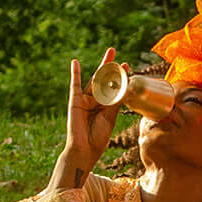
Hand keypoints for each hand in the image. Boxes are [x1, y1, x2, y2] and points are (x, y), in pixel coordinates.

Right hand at [64, 48, 121, 171]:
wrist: (85, 150)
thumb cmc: (98, 137)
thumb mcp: (110, 117)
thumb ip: (115, 102)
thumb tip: (125, 87)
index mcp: (104, 106)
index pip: (113, 87)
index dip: (119, 76)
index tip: (127, 65)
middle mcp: (94, 101)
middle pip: (103, 79)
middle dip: (110, 66)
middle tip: (114, 51)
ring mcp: (84, 100)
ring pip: (95, 80)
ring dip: (102, 66)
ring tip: (109, 53)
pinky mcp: (75, 102)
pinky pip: (74, 85)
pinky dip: (74, 74)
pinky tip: (74, 62)